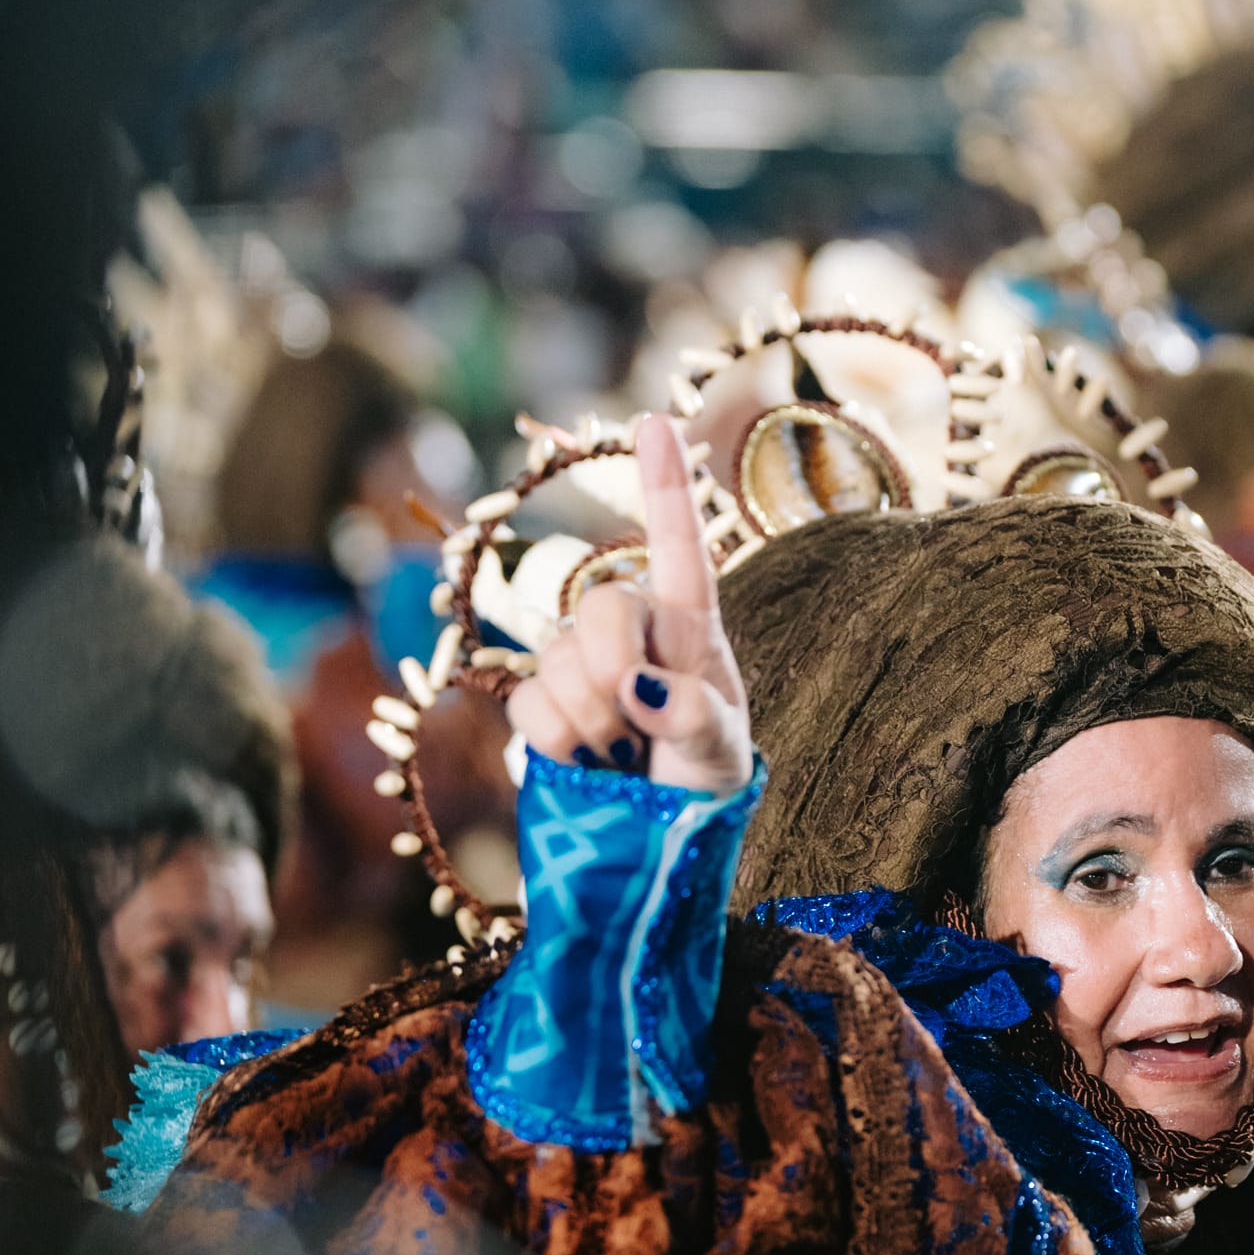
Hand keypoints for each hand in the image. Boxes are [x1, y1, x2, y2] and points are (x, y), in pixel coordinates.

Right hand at [508, 415, 752, 798]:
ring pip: (561, 666)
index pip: (679, 550)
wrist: (660, 831)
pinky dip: (563, 746)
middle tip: (640, 731)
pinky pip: (530, 707)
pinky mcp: (539, 700)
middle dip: (616, 670)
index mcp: (690, 626)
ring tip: (628, 756)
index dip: (666, 486)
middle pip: (601, 607)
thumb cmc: (706, 774)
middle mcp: (631, 629)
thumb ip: (693, 716)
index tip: (656, 424)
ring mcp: (579, 660)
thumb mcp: (722, 751)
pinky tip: (590, 763)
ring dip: (596, 727)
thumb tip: (638, 687)